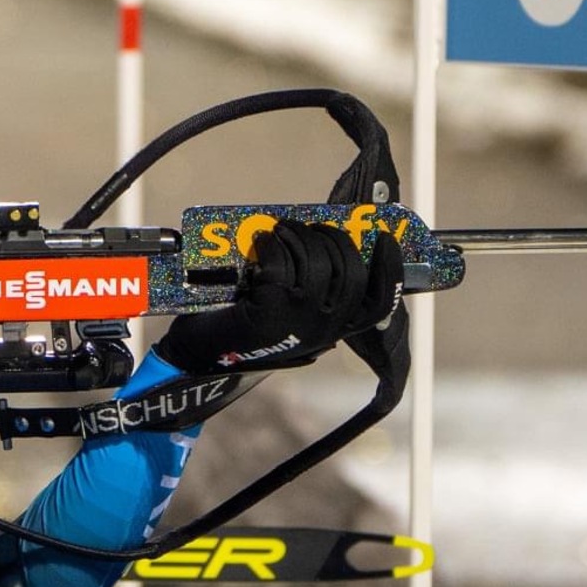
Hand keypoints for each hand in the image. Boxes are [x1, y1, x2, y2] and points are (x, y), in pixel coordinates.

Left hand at [156, 218, 404, 375]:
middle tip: (305, 228)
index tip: (384, 238)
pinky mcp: (272, 310)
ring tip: (279, 231)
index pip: (380, 301)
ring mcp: (301, 321)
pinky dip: (271, 245)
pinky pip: (281, 261)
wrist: (197, 358)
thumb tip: (326, 243)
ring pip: (317, 259)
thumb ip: (314, 290)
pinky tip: (261, 244)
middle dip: (330, 236)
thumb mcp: (288, 313)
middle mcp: (325, 329)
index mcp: (336, 330)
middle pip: (351, 268)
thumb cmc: (242, 330)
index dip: (389, 268)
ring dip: (297, 234)